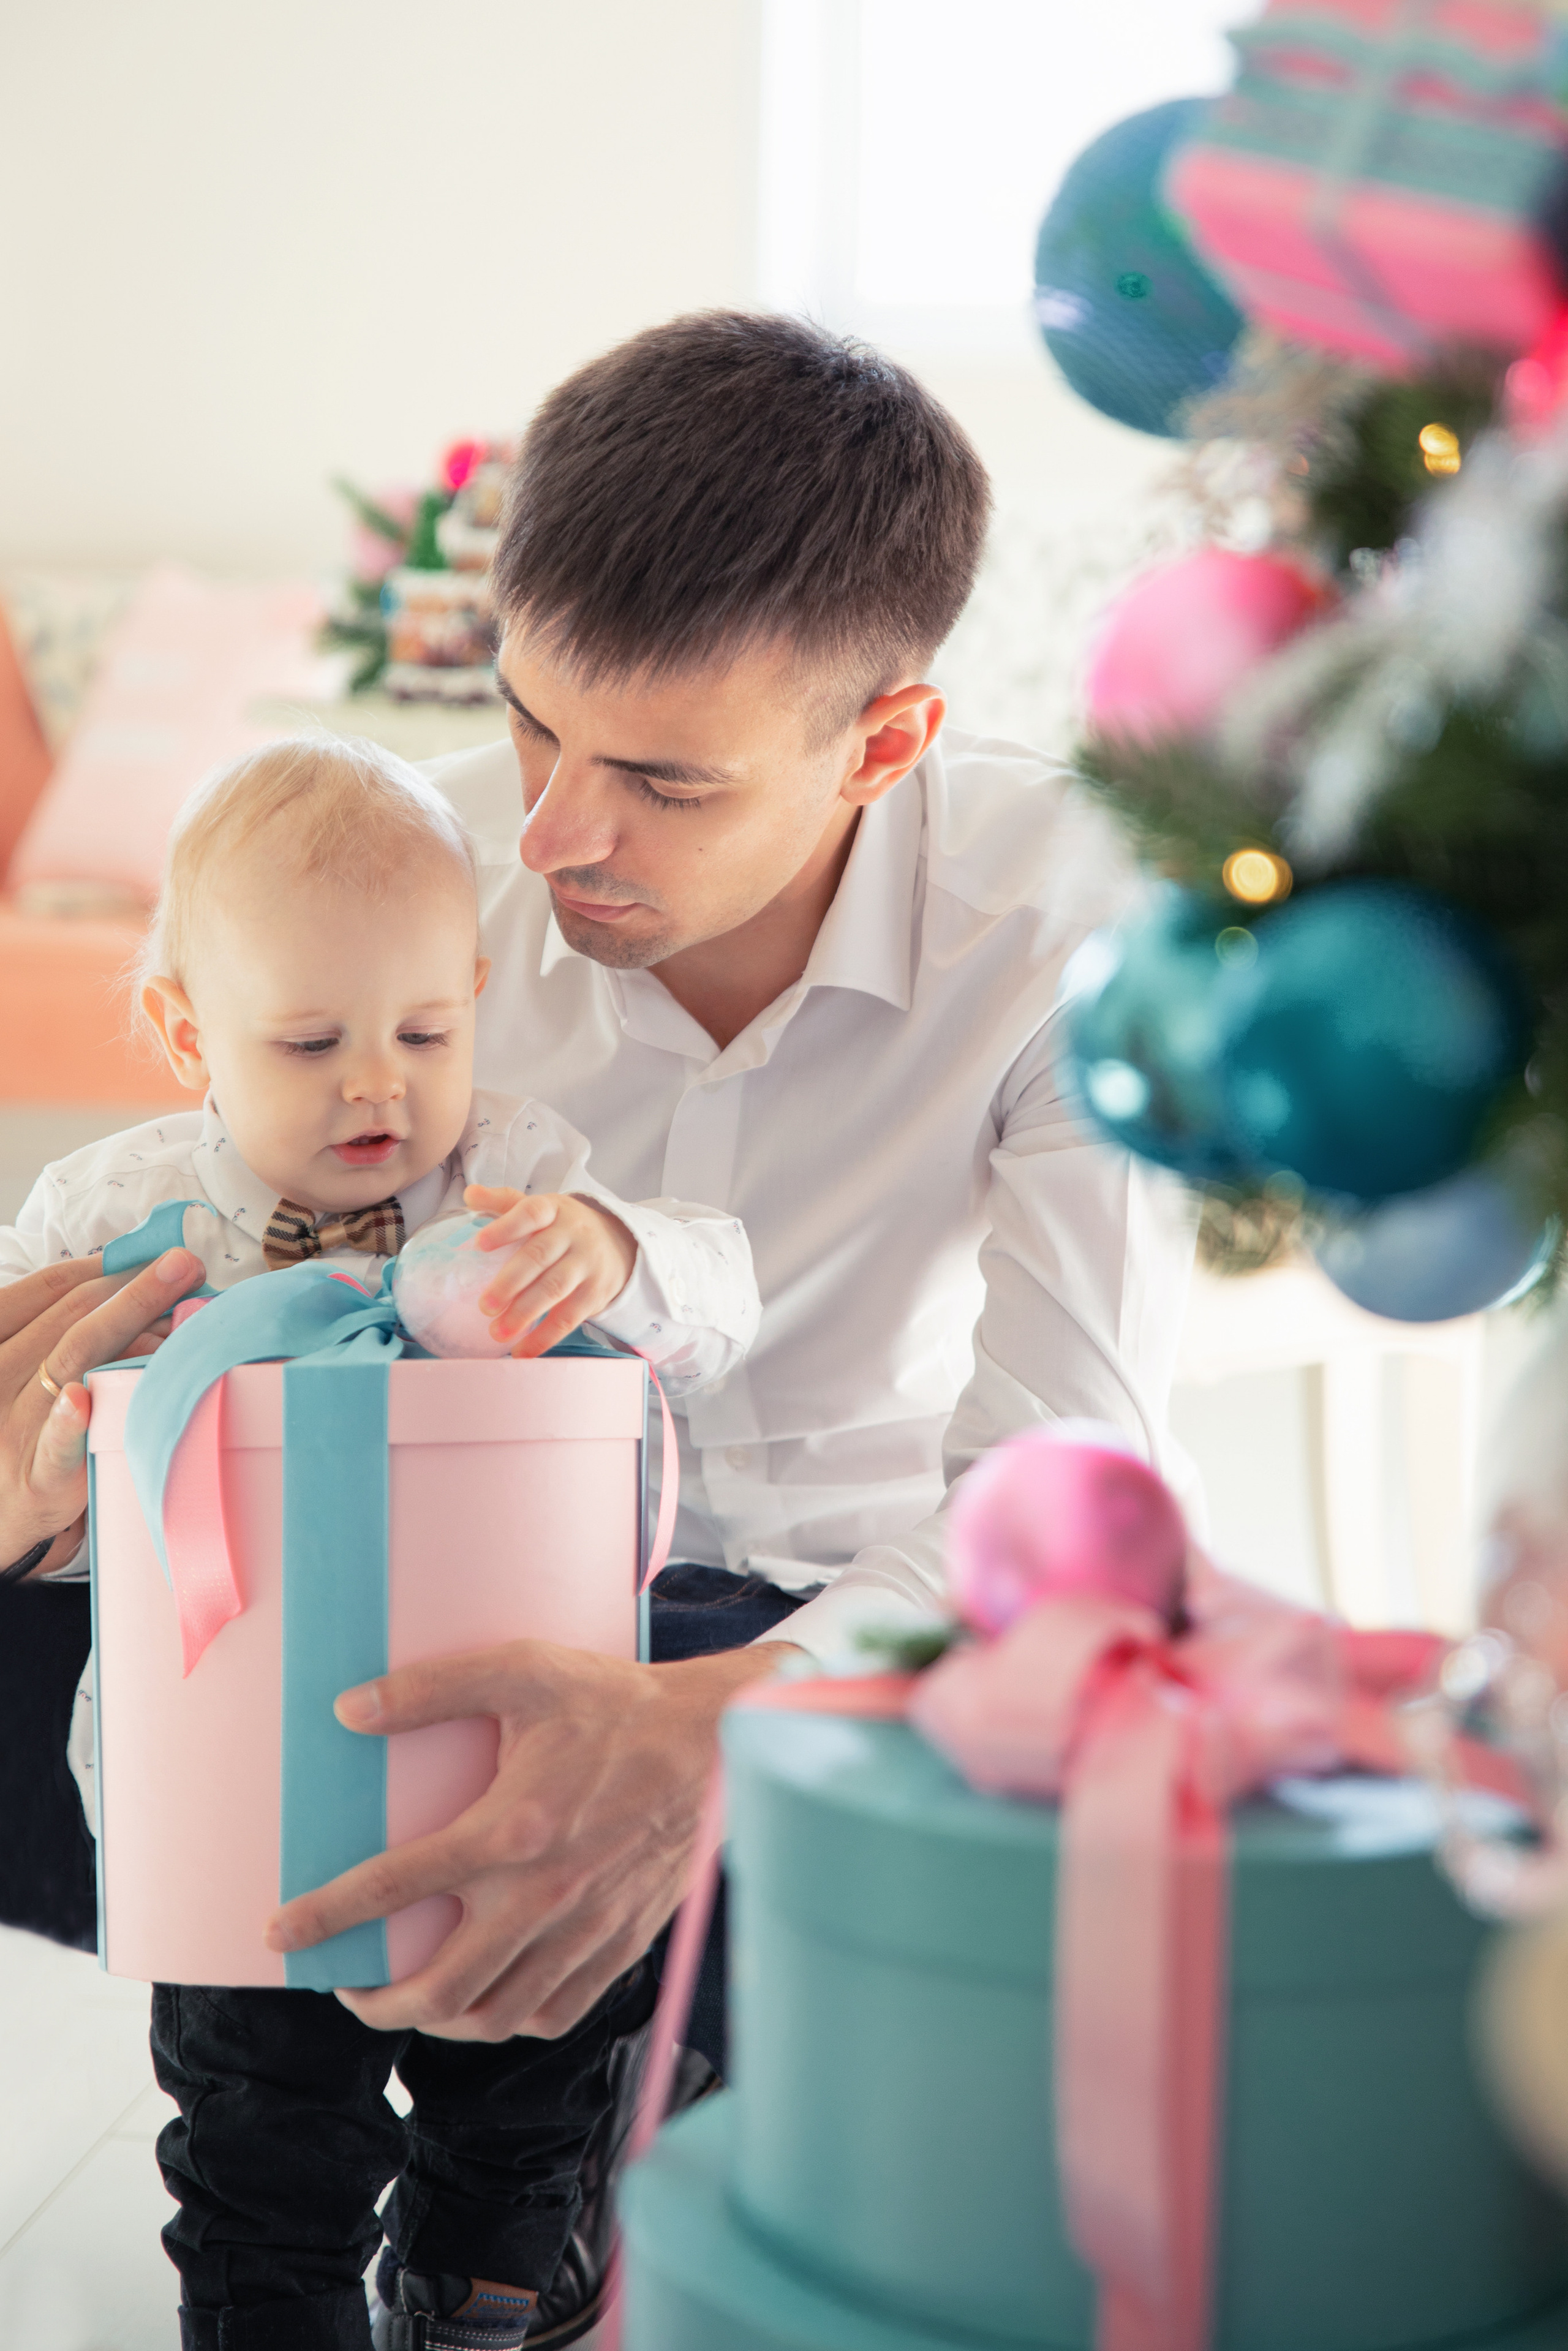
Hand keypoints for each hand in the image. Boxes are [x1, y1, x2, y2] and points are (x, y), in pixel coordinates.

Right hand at [0, 1248, 203, 1572]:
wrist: (0, 1505)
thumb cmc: (24, 1421)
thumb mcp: (28, 1365)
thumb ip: (67, 1324)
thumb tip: (144, 1278)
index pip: (48, 1290)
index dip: (105, 1268)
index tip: (154, 1252)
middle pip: (70, 1320)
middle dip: (135, 1289)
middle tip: (187, 1265)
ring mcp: (13, 1426)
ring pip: (74, 1363)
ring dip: (131, 1331)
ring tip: (181, 1310)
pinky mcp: (37, 1476)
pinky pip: (53, 1445)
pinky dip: (68, 1421)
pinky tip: (85, 1398)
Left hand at [264, 1637, 797, 2037]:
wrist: (714, 1742)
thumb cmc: (615, 1702)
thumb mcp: (524, 1670)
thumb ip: (432, 1687)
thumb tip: (347, 1710)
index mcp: (510, 1828)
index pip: (394, 1887)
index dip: (325, 1917)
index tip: (278, 1933)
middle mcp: (543, 1894)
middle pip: (438, 1986)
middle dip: (374, 2003)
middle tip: (345, 1987)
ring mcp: (583, 1929)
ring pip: (492, 2016)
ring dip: (435, 2021)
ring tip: (408, 2001)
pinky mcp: (619, 1944)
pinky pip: (551, 2015)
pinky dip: (507, 2022)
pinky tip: (487, 2001)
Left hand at [464, 1184, 636, 1358]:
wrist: (620, 1243)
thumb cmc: (564, 1227)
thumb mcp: (542, 1207)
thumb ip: (504, 1202)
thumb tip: (469, 1194)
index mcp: (554, 1209)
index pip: (531, 1212)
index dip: (506, 1227)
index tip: (479, 1244)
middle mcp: (573, 1234)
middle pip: (540, 1256)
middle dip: (511, 1282)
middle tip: (485, 1306)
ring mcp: (587, 1264)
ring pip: (555, 1289)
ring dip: (525, 1313)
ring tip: (497, 1332)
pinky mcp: (597, 1293)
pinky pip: (570, 1317)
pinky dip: (545, 1337)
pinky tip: (521, 1351)